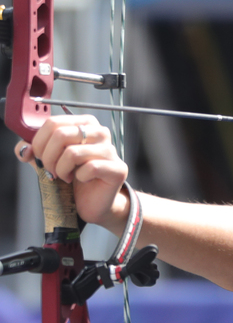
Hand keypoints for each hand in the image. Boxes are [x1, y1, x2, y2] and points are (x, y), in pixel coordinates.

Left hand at [14, 115, 128, 229]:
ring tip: (65, 176)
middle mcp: (100, 132)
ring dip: (62, 169)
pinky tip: (82, 180)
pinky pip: (89, 168)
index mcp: (84, 123)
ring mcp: (110, 149)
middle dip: (48, 157)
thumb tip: (24, 149)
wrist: (93, 200)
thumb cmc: (74, 177)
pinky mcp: (117, 168)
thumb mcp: (49, 160)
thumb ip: (34, 151)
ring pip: (73, 152)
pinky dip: (79, 177)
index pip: (53, 122)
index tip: (39, 156)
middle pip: (61, 134)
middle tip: (51, 170)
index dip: (39, 142)